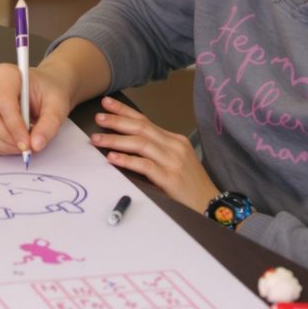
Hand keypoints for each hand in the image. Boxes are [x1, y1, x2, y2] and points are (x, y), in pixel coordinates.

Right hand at [0, 62, 74, 157]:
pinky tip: (7, 145)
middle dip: (5, 139)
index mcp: (6, 74)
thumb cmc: (47, 91)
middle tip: (24, 148)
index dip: (15, 127)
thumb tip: (36, 144)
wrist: (41, 89)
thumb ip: (49, 125)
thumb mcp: (57, 105)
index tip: (27, 144)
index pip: (4, 103)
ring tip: (18, 146)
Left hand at [91, 97, 218, 211]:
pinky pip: (145, 165)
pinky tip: (112, 158)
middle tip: (98, 117)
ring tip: (96, 139)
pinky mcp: (171, 178)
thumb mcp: (174, 161)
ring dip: (116, 140)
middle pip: (141, 127)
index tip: (107, 104)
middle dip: (117, 121)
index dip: (125, 111)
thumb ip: (155, 151)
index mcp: (174, 140)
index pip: (145, 120)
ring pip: (140, 143)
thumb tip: (125, 144)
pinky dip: (127, 160)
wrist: (210, 205)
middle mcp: (174, 146)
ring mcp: (173, 161)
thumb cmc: (189, 186)